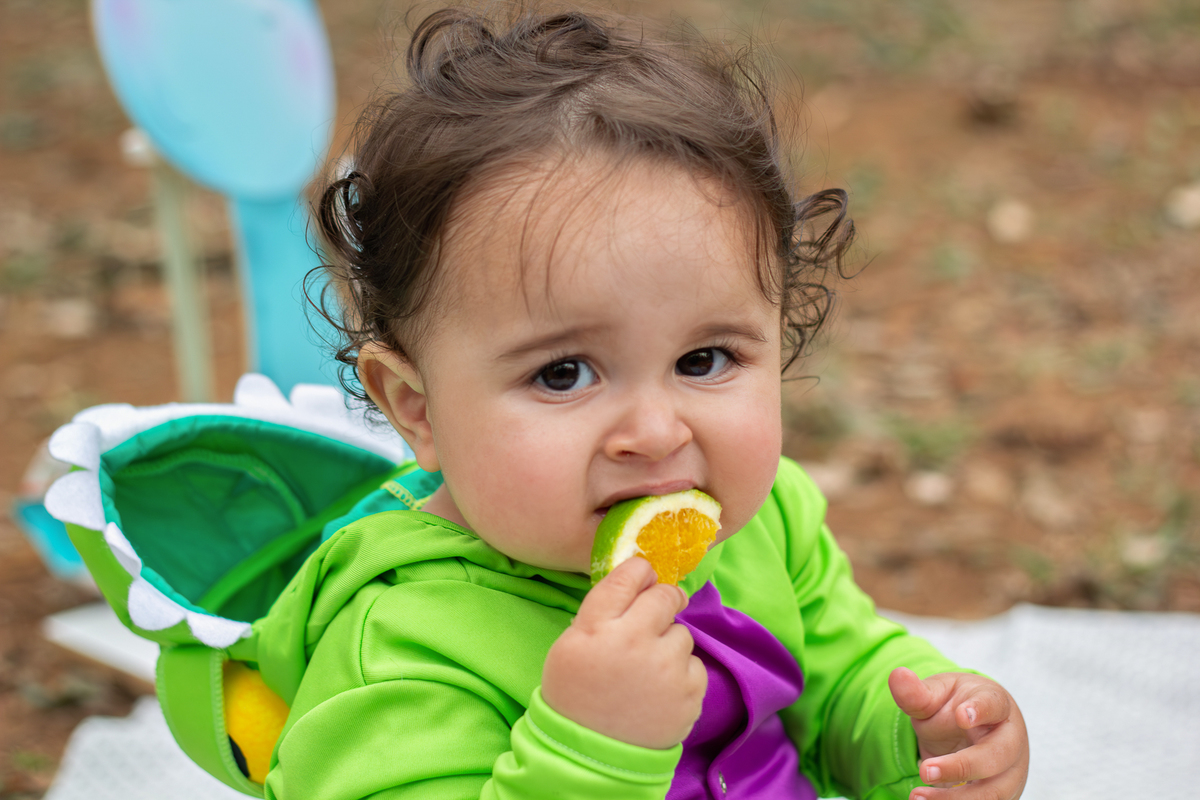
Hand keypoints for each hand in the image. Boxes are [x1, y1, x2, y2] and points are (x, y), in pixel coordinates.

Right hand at [541, 557, 705, 748]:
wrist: (592, 752)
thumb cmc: (578, 691)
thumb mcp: (572, 643)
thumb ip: (604, 606)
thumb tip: (641, 573)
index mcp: (599, 627)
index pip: (630, 575)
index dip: (640, 571)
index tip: (643, 576)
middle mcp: (635, 640)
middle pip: (665, 596)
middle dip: (661, 600)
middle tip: (651, 618)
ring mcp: (667, 667)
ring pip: (682, 632)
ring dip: (670, 643)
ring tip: (647, 669)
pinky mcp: (690, 691)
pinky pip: (695, 663)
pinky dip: (682, 673)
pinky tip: (660, 689)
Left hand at [889, 668, 1028, 799]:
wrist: (971, 727)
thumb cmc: (956, 706)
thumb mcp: (936, 694)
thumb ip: (917, 692)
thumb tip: (897, 675)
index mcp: (996, 704)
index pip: (994, 705)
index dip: (980, 710)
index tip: (961, 716)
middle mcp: (1011, 740)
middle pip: (995, 756)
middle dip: (960, 767)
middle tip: (924, 770)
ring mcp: (1011, 771)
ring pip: (992, 792)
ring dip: (955, 798)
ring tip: (917, 796)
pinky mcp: (1003, 793)